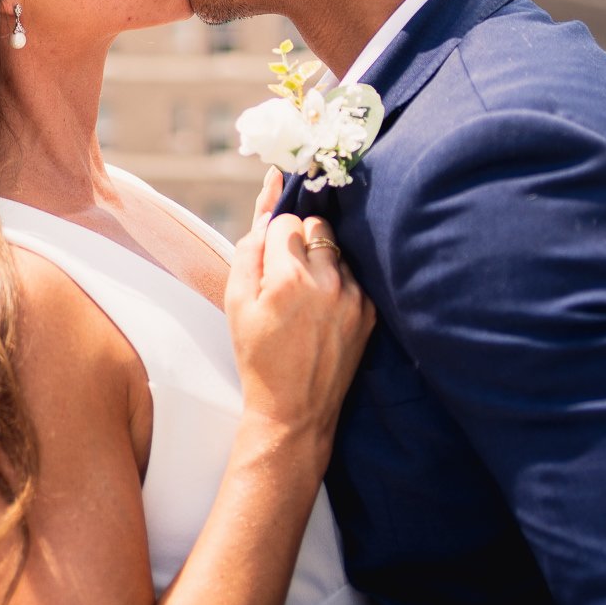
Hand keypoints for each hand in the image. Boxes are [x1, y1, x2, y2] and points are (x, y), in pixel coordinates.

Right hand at [225, 171, 374, 455]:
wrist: (293, 411)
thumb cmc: (257, 355)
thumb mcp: (236, 301)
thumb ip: (249, 245)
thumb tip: (269, 193)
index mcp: (289, 277)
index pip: (285, 220)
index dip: (271, 238)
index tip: (268, 262)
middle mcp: (328, 281)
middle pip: (315, 226)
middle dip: (298, 240)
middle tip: (285, 274)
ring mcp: (354, 297)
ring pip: (336, 248)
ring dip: (319, 259)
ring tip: (303, 295)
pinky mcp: (369, 312)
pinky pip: (352, 274)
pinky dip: (337, 281)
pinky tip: (321, 309)